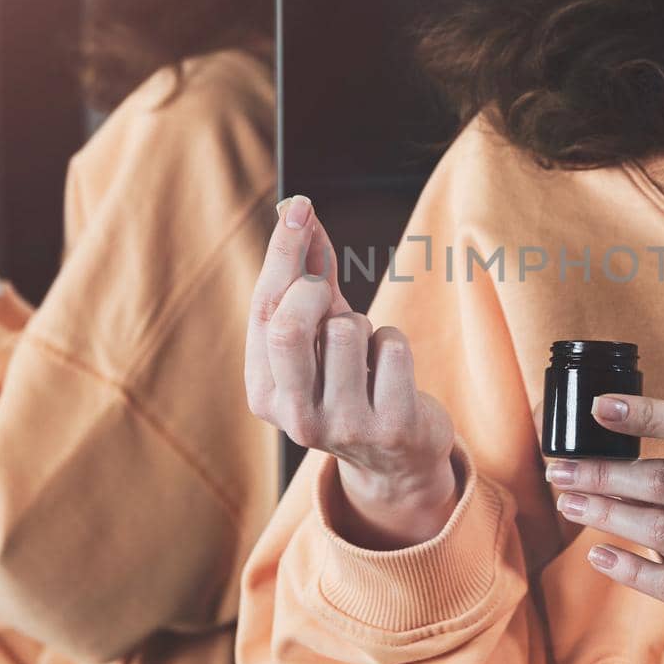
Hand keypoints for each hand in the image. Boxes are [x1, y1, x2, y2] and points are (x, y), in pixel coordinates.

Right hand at [245, 195, 459, 548]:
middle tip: (331, 292)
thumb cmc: (354, 378)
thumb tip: (295, 211)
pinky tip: (392, 373)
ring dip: (364, 325)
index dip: (282, 253)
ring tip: (366, 354)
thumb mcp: (322, 329)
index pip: (264, 311)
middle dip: (313, 289)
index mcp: (264, 392)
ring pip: (347, 329)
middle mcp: (293, 417)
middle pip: (287, 325)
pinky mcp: (390, 428)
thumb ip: (307, 272)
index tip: (299, 207)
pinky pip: (392, 345)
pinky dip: (395, 344)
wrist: (399, 456)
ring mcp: (342, 427)